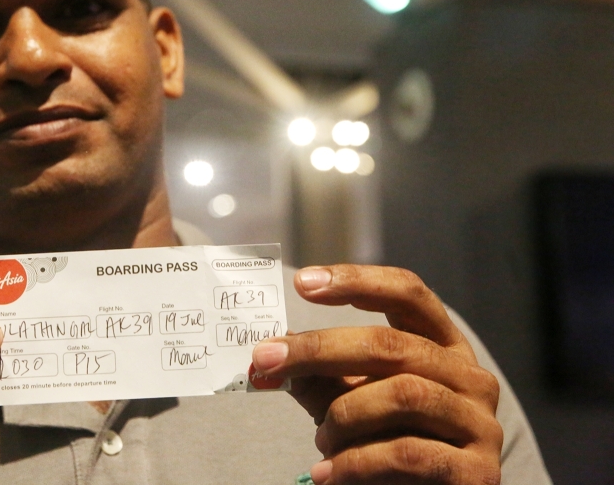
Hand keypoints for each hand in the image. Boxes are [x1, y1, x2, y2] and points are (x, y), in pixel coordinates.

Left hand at [252, 265, 502, 484]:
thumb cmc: (381, 448)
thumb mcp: (345, 403)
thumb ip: (316, 375)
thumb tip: (269, 353)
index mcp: (443, 346)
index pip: (407, 293)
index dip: (357, 281)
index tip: (302, 282)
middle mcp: (471, 378)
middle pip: (392, 344)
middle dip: (319, 349)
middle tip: (265, 359)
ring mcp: (480, 424)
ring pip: (401, 395)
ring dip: (343, 417)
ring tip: (320, 442)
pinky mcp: (476, 472)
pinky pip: (407, 454)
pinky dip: (356, 463)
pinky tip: (327, 474)